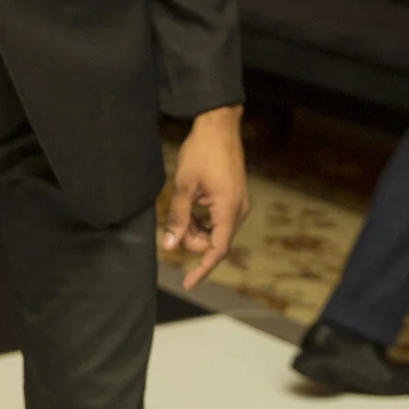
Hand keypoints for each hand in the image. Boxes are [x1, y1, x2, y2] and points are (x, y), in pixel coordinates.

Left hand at [163, 105, 249, 288]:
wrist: (218, 125)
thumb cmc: (202, 151)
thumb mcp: (184, 186)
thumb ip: (177, 218)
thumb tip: (169, 245)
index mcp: (228, 209)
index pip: (217, 250)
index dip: (201, 268)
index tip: (188, 282)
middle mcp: (239, 210)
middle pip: (215, 242)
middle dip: (193, 241)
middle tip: (173, 226)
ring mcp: (238, 204)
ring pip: (216, 231)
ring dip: (197, 229)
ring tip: (180, 210)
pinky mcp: (234, 197)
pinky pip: (219, 219)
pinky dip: (203, 220)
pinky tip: (190, 207)